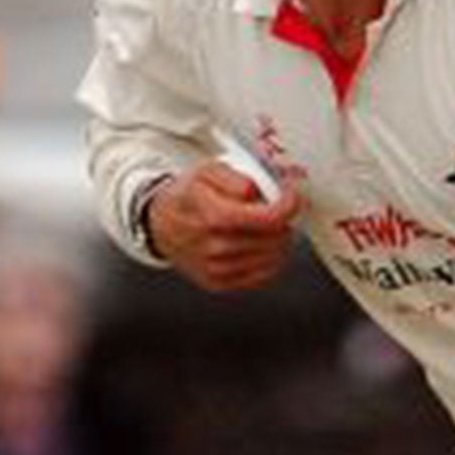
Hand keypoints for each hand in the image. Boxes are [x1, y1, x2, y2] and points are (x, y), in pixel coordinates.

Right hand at [148, 160, 302, 292]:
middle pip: (275, 239)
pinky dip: (269, 260)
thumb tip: (260, 191)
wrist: (161, 224)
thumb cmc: (188, 196)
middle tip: (278, 210)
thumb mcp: (207, 171)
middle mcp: (215, 246)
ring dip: (278, 241)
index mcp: (214, 215)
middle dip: (285, 221)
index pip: (270, 218)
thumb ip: (238, 177)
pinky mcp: (219, 283)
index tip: (293, 196)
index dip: (290, 205)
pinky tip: (259, 244)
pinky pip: (262, 276)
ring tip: (266, 226)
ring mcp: (217, 268)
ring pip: (273, 258)